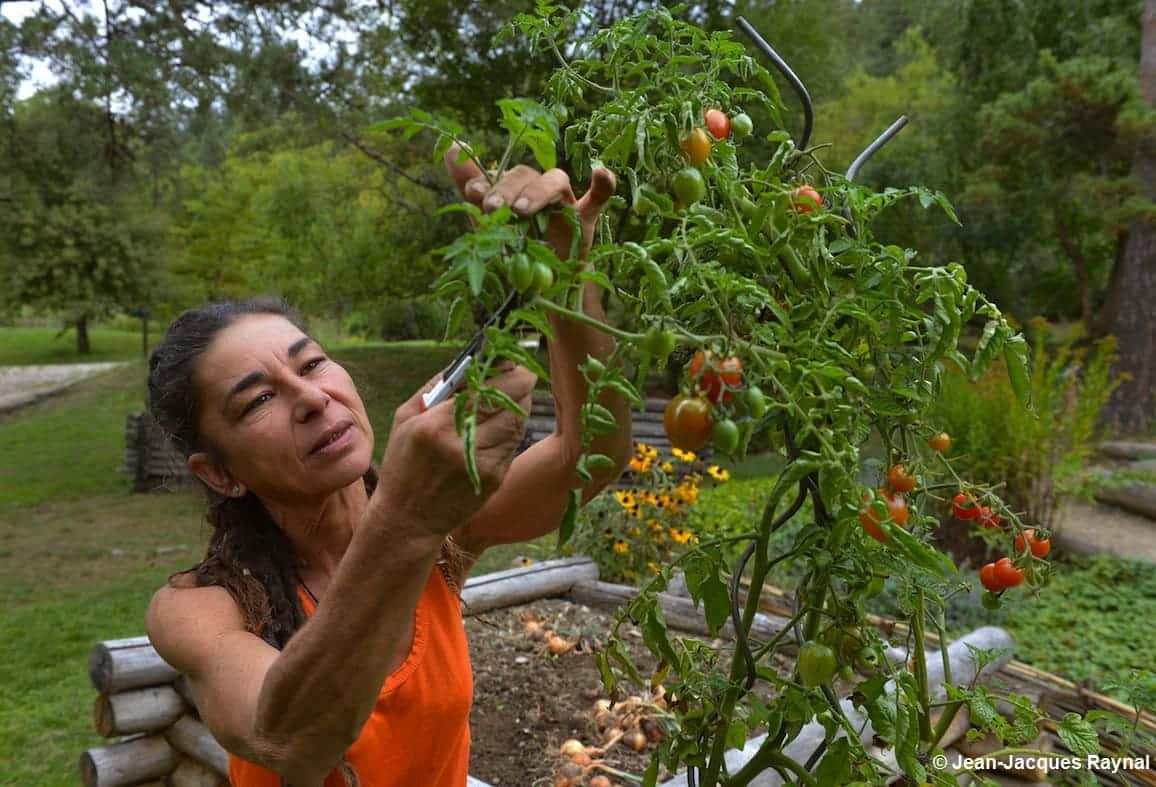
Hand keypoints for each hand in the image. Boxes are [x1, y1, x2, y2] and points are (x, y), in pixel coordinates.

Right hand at [370, 363, 536, 536]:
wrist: (409, 519)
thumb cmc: (404, 464)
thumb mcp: (406, 418)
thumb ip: (438, 386)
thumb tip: (470, 360)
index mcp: (437, 425)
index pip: (486, 389)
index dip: (506, 371)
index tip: (510, 360)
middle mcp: (464, 444)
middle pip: (511, 404)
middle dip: (521, 384)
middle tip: (521, 373)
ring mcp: (484, 464)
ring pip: (518, 423)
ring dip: (519, 404)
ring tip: (511, 394)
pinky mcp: (496, 478)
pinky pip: (513, 443)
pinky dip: (512, 427)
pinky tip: (501, 422)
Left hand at [444, 143, 616, 259]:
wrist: (544, 286)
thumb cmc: (516, 247)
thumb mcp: (487, 222)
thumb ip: (470, 186)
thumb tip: (449, 148)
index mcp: (514, 188)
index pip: (501, 174)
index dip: (488, 181)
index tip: (473, 194)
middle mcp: (538, 189)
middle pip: (525, 175)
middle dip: (506, 189)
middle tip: (493, 209)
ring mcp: (564, 203)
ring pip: (554, 180)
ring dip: (538, 191)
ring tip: (522, 210)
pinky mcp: (585, 220)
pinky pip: (598, 198)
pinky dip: (603, 185)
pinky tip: (602, 173)